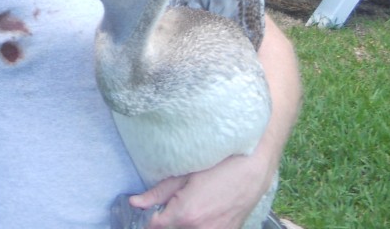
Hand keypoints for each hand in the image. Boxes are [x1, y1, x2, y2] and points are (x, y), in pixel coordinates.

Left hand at [130, 151, 273, 228]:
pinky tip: (204, 209)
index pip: (154, 226)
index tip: (152, 209)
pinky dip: (199, 224)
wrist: (253, 170)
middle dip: (167, 220)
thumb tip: (135, 203)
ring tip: (191, 204)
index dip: (150, 216)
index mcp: (184, 215)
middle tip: (173, 204)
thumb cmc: (219, 166)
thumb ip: (158, 192)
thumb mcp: (185, 175)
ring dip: (182, 223)